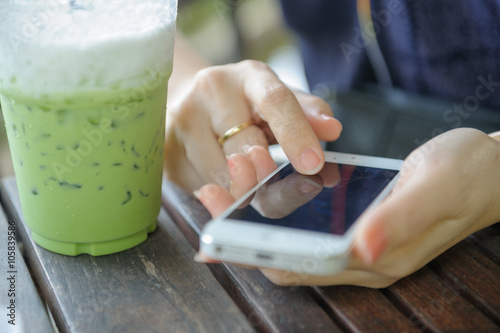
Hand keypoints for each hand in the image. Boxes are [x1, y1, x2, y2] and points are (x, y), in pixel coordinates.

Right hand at [164, 60, 341, 194]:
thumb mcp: (280, 102)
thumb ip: (308, 114)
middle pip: (246, 149)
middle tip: (272, 184)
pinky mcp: (165, 147)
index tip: (313, 166)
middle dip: (265, 178)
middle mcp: (212, 89)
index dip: (296, 135)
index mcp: (250, 76)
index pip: (275, 101)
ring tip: (244, 177)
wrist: (191, 102)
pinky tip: (220, 176)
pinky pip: (199, 187)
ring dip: (241, 189)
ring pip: (221, 175)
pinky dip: (218, 193)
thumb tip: (332, 130)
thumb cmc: (244, 106)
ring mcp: (183, 118)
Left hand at [196, 128, 499, 286]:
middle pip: (288, 257)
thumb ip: (396, 220)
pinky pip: (311, 226)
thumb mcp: (432, 189)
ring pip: (296, 242)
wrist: (489, 171)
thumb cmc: (464, 176)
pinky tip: (270, 187)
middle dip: (245, 235)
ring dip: (260, 221)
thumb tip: (359, 246)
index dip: (254, 250)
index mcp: (375, 258)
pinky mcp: (361, 225)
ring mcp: (360, 244)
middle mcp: (362, 259)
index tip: (216, 225)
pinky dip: (284, 212)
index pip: (299, 267)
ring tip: (233, 189)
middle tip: (214, 198)